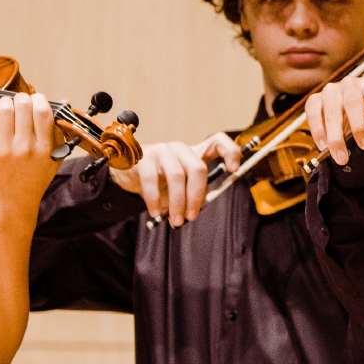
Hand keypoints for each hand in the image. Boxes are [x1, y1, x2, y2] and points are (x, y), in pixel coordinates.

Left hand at [0, 92, 60, 228]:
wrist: (14, 201)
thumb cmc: (36, 178)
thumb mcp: (56, 157)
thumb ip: (59, 131)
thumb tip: (62, 102)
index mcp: (45, 148)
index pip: (43, 113)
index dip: (40, 99)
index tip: (38, 99)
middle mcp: (26, 147)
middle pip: (23, 107)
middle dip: (22, 98)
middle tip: (21, 100)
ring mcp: (6, 149)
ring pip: (5, 111)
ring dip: (7, 103)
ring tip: (8, 106)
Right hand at [110, 133, 240, 226]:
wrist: (129, 172)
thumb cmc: (161, 179)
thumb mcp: (181, 184)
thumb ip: (192, 193)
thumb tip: (195, 212)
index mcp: (195, 153)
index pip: (218, 142)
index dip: (230, 151)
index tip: (234, 169)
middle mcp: (181, 149)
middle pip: (197, 167)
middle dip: (197, 195)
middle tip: (192, 217)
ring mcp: (162, 151)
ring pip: (176, 176)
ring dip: (177, 202)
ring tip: (175, 220)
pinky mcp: (144, 158)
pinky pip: (151, 180)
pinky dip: (154, 199)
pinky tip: (156, 212)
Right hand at [305, 69, 363, 165]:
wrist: (346, 116)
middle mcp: (353, 83)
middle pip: (354, 100)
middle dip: (359, 126)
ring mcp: (333, 90)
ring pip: (333, 110)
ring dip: (337, 136)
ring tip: (342, 157)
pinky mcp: (315, 99)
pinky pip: (314, 113)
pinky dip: (319, 131)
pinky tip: (324, 146)